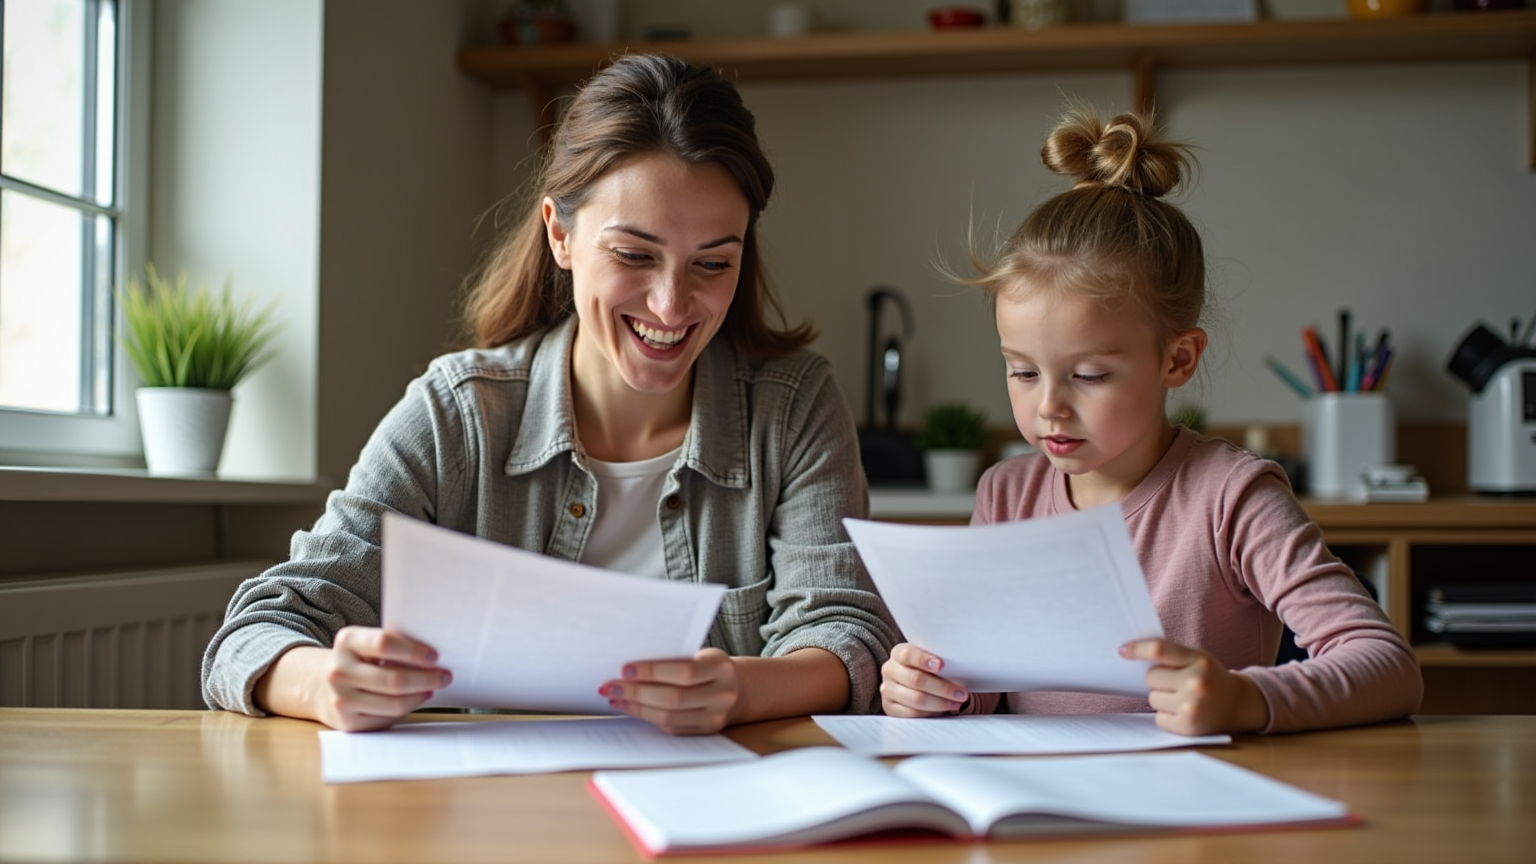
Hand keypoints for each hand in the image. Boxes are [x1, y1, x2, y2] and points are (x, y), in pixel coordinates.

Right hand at [261, 626, 450, 731]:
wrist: (322, 687)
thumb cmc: (358, 660)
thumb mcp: (366, 644)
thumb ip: (393, 645)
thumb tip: (433, 657)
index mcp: (347, 641)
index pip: (384, 643)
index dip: (414, 651)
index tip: (434, 656)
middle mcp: (339, 670)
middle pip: (394, 679)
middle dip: (427, 678)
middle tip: (445, 676)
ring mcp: (341, 698)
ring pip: (395, 703)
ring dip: (420, 696)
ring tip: (432, 688)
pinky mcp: (347, 722)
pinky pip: (388, 718)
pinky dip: (407, 708)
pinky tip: (414, 699)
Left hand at [600, 647, 739, 734]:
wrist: (736, 687)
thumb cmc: (706, 666)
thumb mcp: (697, 654)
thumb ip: (672, 660)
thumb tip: (627, 669)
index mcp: (721, 667)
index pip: (684, 672)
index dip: (653, 672)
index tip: (625, 669)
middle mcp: (723, 694)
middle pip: (674, 698)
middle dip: (637, 692)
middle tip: (612, 686)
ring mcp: (715, 717)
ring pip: (669, 717)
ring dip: (636, 707)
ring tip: (615, 697)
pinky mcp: (705, 732)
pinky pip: (670, 728)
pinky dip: (646, 717)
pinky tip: (630, 707)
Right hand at [879, 642, 968, 717]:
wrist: (913, 683)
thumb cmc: (927, 669)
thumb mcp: (930, 660)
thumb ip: (938, 662)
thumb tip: (959, 667)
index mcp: (898, 653)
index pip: (908, 655)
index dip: (924, 660)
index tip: (941, 666)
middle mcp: (889, 670)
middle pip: (916, 679)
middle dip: (942, 688)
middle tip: (961, 693)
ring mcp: (887, 690)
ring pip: (916, 699)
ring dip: (940, 703)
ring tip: (956, 703)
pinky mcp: (889, 707)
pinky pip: (912, 713)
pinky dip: (930, 712)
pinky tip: (943, 710)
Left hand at [1120, 638, 1268, 735]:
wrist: (1238, 704)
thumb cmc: (1210, 677)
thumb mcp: (1197, 658)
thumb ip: (1170, 654)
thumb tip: (1128, 654)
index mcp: (1199, 659)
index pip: (1159, 650)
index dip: (1137, 649)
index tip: (1122, 651)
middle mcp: (1196, 682)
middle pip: (1151, 677)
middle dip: (1159, 680)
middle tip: (1177, 682)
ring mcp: (1192, 706)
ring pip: (1153, 698)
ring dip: (1162, 699)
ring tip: (1184, 698)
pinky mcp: (1188, 726)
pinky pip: (1158, 718)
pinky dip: (1167, 716)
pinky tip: (1184, 712)